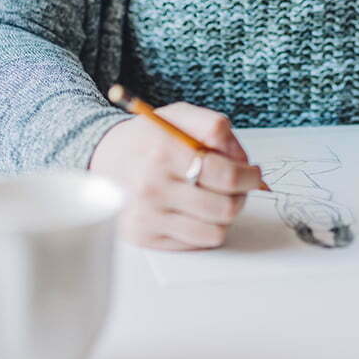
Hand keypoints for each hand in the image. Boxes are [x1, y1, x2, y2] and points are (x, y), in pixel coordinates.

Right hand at [88, 102, 263, 248]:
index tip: (253, 173)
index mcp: (165, 151)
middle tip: (238, 186)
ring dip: (224, 215)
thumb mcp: (179, 115)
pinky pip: (196, 243)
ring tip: (216, 198)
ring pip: (215, 231)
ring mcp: (148, 216)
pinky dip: (204, 228)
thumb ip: (215, 127)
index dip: (249, 176)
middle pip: (224, 208)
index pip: (225, 176)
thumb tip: (242, 160)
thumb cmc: (149, 137)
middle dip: (241, 196)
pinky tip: (194, 210)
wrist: (105, 158)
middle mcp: (153, 187)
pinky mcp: (144, 237)